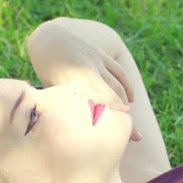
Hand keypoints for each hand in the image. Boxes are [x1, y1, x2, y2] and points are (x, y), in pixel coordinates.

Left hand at [28, 22, 141, 140]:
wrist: (50, 41)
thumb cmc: (48, 78)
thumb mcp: (52, 94)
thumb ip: (65, 112)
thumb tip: (73, 141)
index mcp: (71, 83)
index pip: (95, 107)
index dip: (108, 122)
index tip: (118, 136)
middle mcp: (85, 71)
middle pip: (111, 98)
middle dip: (122, 118)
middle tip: (134, 136)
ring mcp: (95, 62)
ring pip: (117, 87)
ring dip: (124, 105)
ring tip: (128, 123)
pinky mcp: (102, 56)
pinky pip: (120, 73)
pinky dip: (127, 87)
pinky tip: (130, 101)